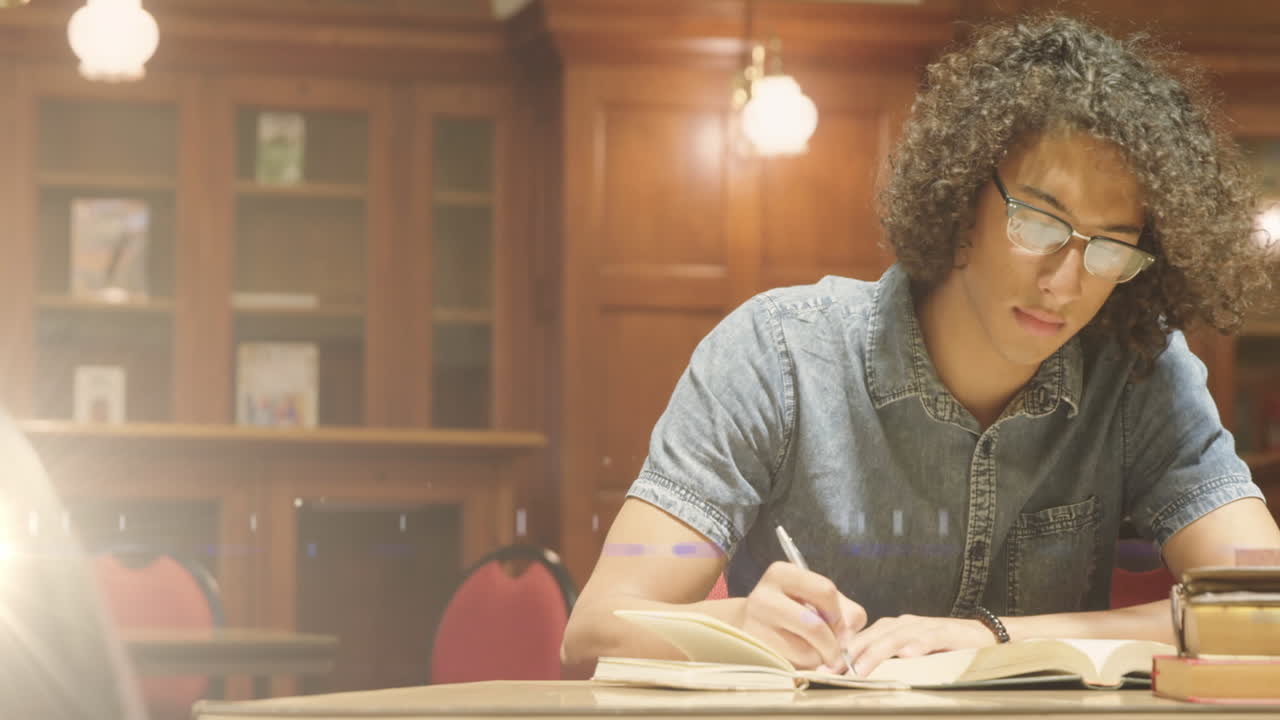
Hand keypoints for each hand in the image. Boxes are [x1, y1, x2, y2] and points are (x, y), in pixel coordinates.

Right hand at [741, 561, 866, 671]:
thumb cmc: (793, 609)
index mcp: (782, 573)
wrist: (749, 625)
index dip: (838, 614)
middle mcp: (763, 597)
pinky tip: (797, 658)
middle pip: (815, 626)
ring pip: (806, 652)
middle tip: (834, 649)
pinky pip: (794, 667)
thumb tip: (848, 638)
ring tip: (811, 651)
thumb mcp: (817, 599)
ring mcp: (755, 626)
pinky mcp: (755, 652)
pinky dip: (804, 668)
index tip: (837, 625)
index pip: (825, 590)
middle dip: (833, 644)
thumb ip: (846, 612)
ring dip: (818, 658)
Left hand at [844, 614, 994, 676]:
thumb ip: (887, 659)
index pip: (861, 639)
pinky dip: (918, 645)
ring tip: (861, 669)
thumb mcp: (910, 654)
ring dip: (876, 653)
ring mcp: (925, 627)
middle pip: (872, 636)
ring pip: (895, 637)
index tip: (823, 670)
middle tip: (833, 672)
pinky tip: (909, 655)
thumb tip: (856, 675)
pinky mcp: (947, 633)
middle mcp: (905, 624)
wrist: (983, 636)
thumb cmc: (942, 647)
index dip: (841, 653)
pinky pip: (930, 638)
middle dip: (850, 655)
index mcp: (892, 628)